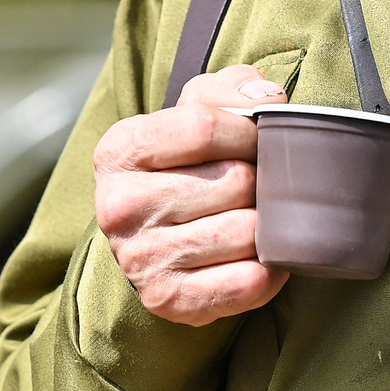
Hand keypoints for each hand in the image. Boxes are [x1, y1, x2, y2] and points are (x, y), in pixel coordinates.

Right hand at [94, 64, 290, 325]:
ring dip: (267, 225)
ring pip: (247, 232)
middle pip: (234, 181)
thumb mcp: (195, 111)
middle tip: (254, 186)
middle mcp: (119, 206)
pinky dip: (270, 268)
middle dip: (260, 180)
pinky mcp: (169, 300)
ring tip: (254, 217)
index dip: (247, 131)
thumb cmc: (184, 163)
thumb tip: (267, 99)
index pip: (205, 126)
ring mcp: (141, 259)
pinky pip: (250, 281)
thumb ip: (230, 90)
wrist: (155, 235)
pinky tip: (258, 255)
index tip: (254, 140)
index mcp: (119, 150)